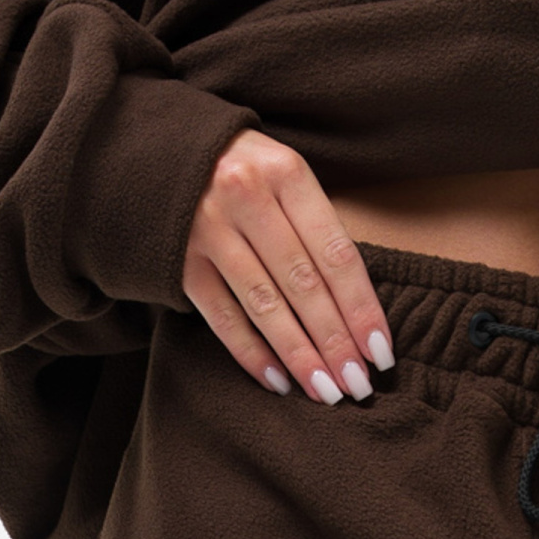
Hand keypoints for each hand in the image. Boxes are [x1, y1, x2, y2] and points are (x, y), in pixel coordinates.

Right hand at [183, 133, 394, 401]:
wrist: (157, 147)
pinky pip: (222, 317)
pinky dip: (252, 353)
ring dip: (299, 356)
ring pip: (265, 305)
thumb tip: (356, 309)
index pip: (335, 254)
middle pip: (304, 284)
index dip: (361, 309)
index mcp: (285, 172)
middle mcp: (246, 195)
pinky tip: (278, 382)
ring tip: (325, 392)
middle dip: (335, 342)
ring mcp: (208, 228)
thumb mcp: (283, 175)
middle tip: (357, 386)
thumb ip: (314, 226)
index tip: (381, 353)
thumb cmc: (243, 169)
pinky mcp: (179, 259)